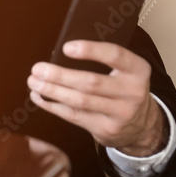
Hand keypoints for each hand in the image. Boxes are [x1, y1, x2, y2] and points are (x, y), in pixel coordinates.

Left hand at [27, 40, 166, 156]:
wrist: (142, 125)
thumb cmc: (122, 89)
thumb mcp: (124, 72)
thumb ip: (101, 61)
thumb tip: (57, 54)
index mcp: (138, 70)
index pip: (116, 55)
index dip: (90, 50)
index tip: (66, 47)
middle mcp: (133, 92)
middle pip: (91, 82)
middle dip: (60, 75)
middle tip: (37, 68)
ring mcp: (121, 113)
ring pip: (80, 101)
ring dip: (52, 91)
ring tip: (33, 82)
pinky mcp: (106, 129)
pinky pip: (73, 116)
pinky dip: (52, 106)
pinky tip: (39, 97)